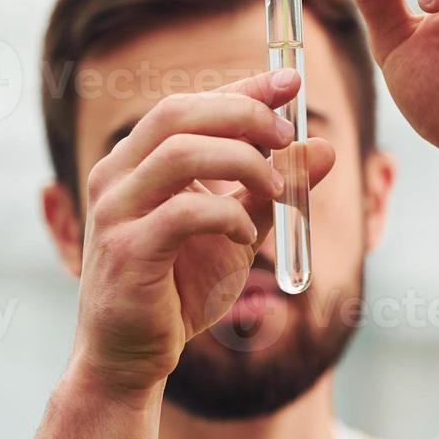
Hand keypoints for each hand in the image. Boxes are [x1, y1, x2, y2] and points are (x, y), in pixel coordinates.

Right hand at [71, 69, 335, 396]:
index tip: (292, 80)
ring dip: (242, 161)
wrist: (131, 357)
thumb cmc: (178, 289)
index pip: (189, 104)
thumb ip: (272, 187)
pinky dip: (227, 213)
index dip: (242, 87)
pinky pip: (184, 212)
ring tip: (277, 188)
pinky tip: (245, 233)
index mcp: (135, 161)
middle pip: (178, 113)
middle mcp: (116, 176)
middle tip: (287, 134)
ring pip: (180, 152)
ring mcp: (114, 211)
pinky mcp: (126, 251)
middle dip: (243, 114)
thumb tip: (324, 146)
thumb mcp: (236, 229)